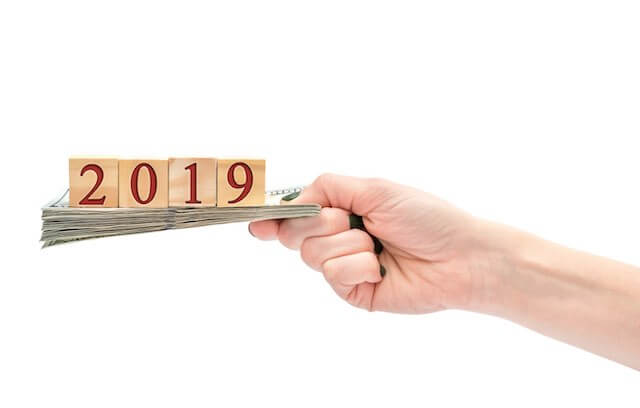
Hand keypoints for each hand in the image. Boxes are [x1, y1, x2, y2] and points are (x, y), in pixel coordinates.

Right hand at [249, 174, 484, 312]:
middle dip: (320, 222)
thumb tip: (290, 201)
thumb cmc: (425, 217)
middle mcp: (339, 239)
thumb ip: (327, 187)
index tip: (257, 222)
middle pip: (295, 234)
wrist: (459, 256)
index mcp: (342, 210)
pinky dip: (358, 265)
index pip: (296, 214)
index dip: (273, 218)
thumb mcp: (373, 188)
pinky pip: (334, 274)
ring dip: (348, 243)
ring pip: (313, 254)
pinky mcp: (353, 291)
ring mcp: (345, 266)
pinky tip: (381, 266)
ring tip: (377, 245)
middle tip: (348, 219)